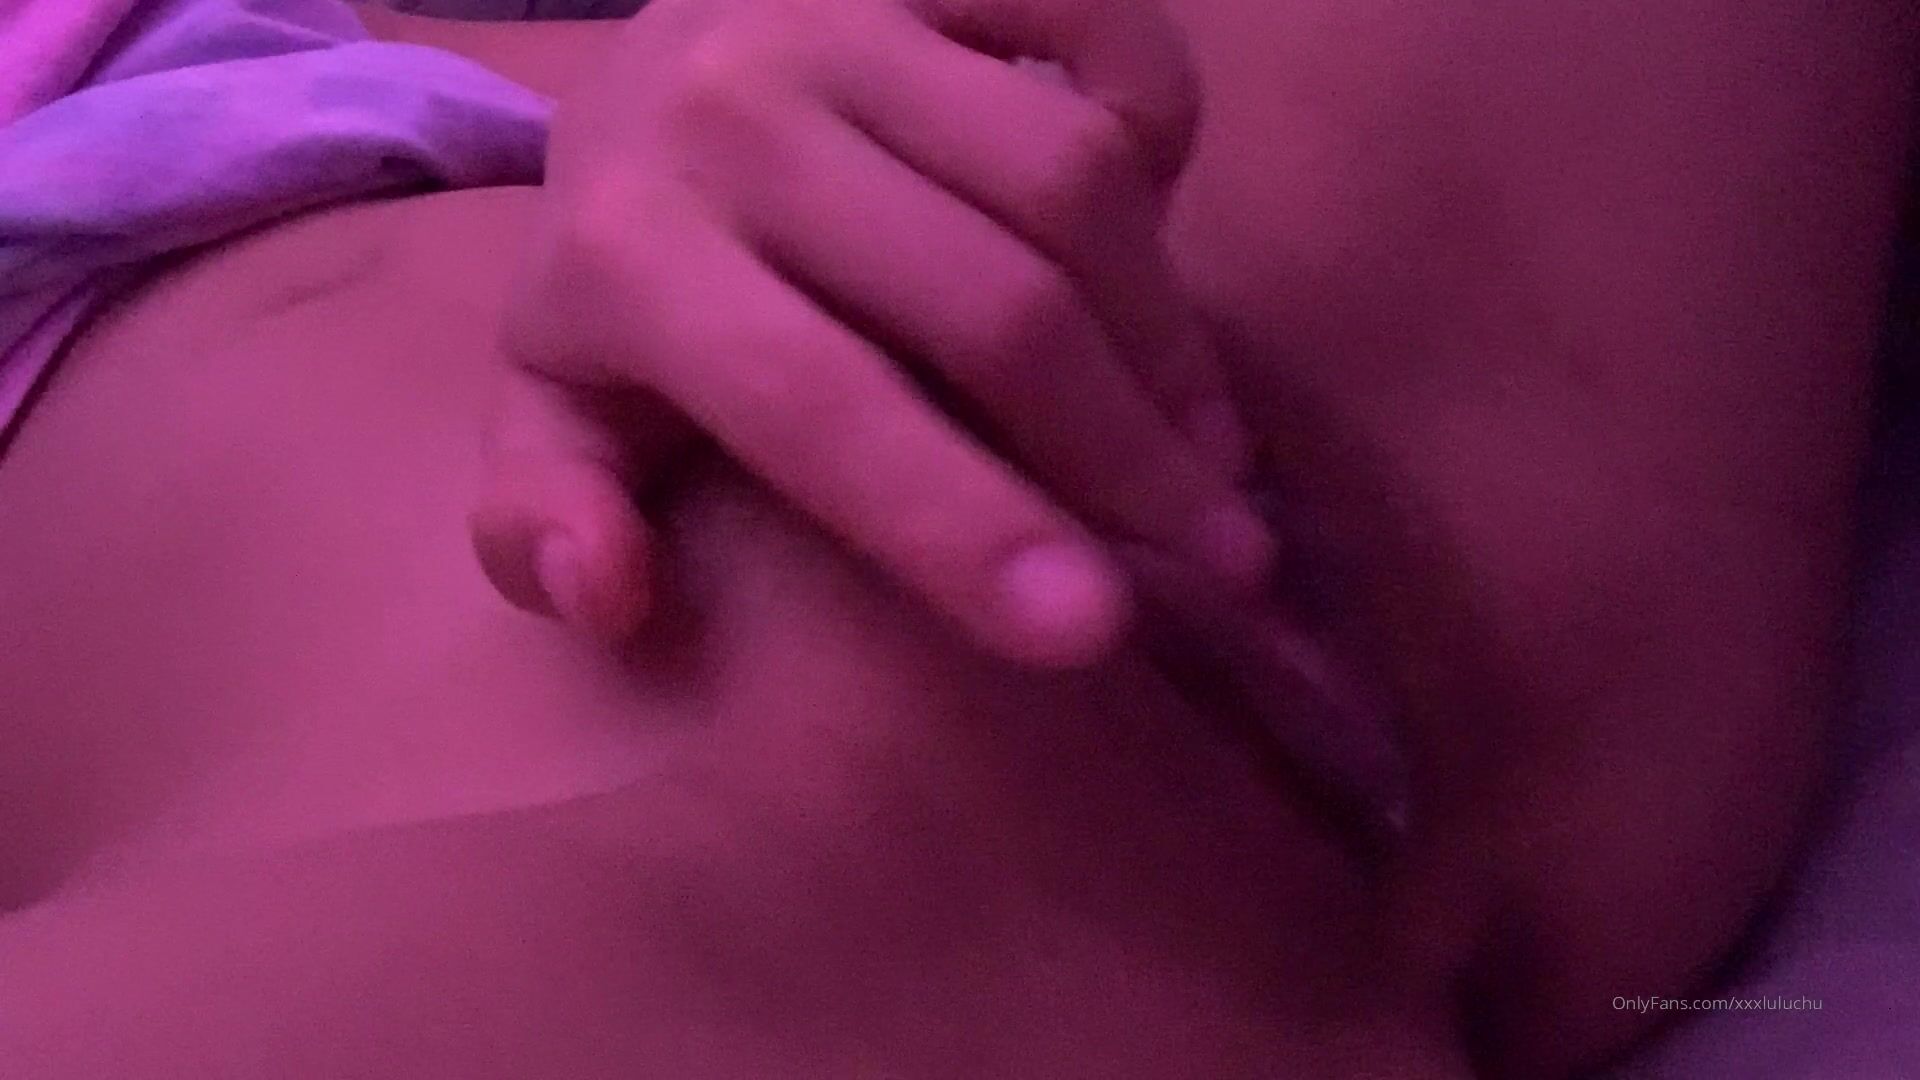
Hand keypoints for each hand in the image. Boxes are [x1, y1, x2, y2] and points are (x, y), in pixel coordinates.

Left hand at [469, 0, 1273, 667]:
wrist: (641, 73)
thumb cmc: (628, 282)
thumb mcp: (557, 408)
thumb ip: (549, 512)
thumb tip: (611, 593)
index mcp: (626, 256)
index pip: (817, 405)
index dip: (961, 525)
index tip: (1093, 630)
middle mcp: (733, 111)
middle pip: (987, 302)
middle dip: (1123, 452)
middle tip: (1218, 553)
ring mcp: (842, 9)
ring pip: (1068, 177)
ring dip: (1166, 330)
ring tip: (1204, 439)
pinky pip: (1102, 23)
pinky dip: (1160, 123)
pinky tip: (1154, 232)